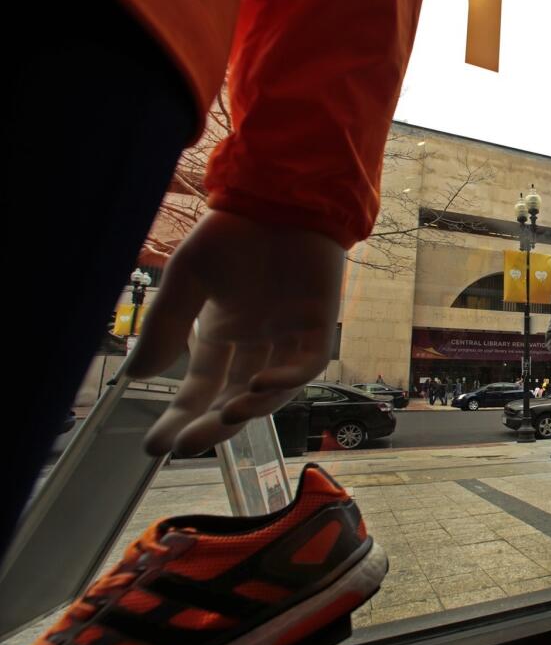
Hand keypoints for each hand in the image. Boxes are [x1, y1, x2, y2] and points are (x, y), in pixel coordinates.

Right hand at [126, 211, 344, 456]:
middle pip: (234, 397)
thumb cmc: (235, 233)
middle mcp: (257, 342)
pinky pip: (306, 366)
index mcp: (224, 333)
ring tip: (223, 419)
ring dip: (249, 408)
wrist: (280, 197)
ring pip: (271, 390)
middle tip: (186, 446)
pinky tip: (258, 385)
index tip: (156, 445)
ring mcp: (289, 337)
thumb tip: (137, 376)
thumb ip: (165, 326)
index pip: (201, 388)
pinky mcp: (319, 327)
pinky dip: (285, 380)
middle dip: (211, 424)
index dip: (181, 416)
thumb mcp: (187, 279)